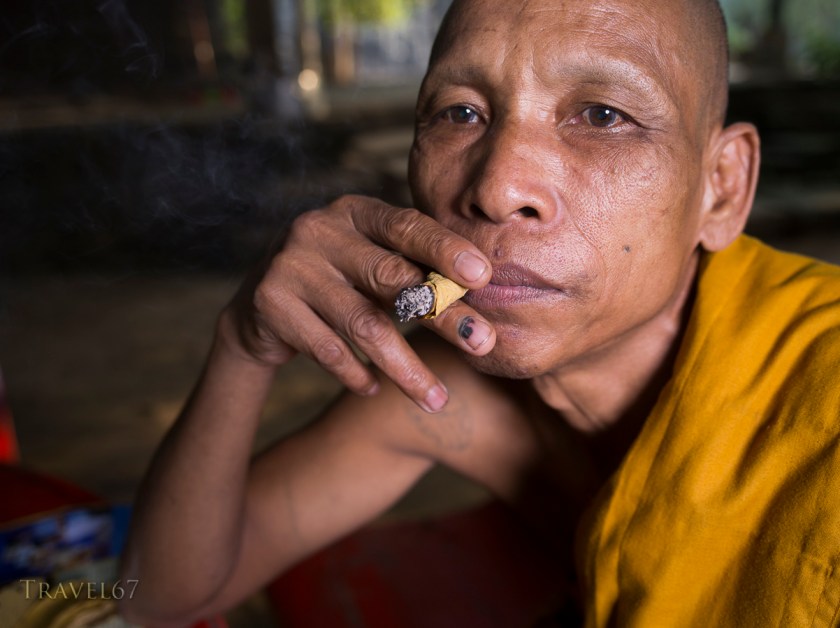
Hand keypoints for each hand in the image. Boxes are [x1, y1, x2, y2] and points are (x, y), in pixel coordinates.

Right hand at [222, 195, 494, 412]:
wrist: (259, 305)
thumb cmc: (339, 279)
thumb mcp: (371, 260)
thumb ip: (414, 266)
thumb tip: (484, 289)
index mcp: (355, 211)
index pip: (406, 226)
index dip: (445, 250)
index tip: (483, 276)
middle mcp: (320, 230)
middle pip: (392, 276)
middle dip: (442, 313)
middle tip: (483, 343)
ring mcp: (292, 266)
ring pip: (363, 324)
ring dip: (405, 367)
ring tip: (437, 399)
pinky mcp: (271, 304)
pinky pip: (328, 350)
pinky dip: (357, 374)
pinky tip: (374, 390)